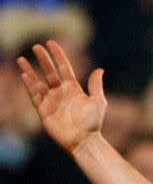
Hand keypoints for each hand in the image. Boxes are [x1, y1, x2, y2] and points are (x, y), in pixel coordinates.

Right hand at [17, 40, 106, 155]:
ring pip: (38, 82)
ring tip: (22, 59)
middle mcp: (61, 93)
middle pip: (49, 72)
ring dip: (30, 71)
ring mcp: (51, 101)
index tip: (51, 43)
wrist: (84, 141)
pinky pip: (34, 95)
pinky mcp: (43, 110)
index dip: (58, 56)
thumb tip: (99, 69)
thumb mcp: (98, 101)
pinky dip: (29, 85)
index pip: (64, 68)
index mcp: (74, 89)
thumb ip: (96, 85)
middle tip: (36, 47)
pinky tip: (25, 75)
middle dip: (43, 60)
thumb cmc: (93, 123)